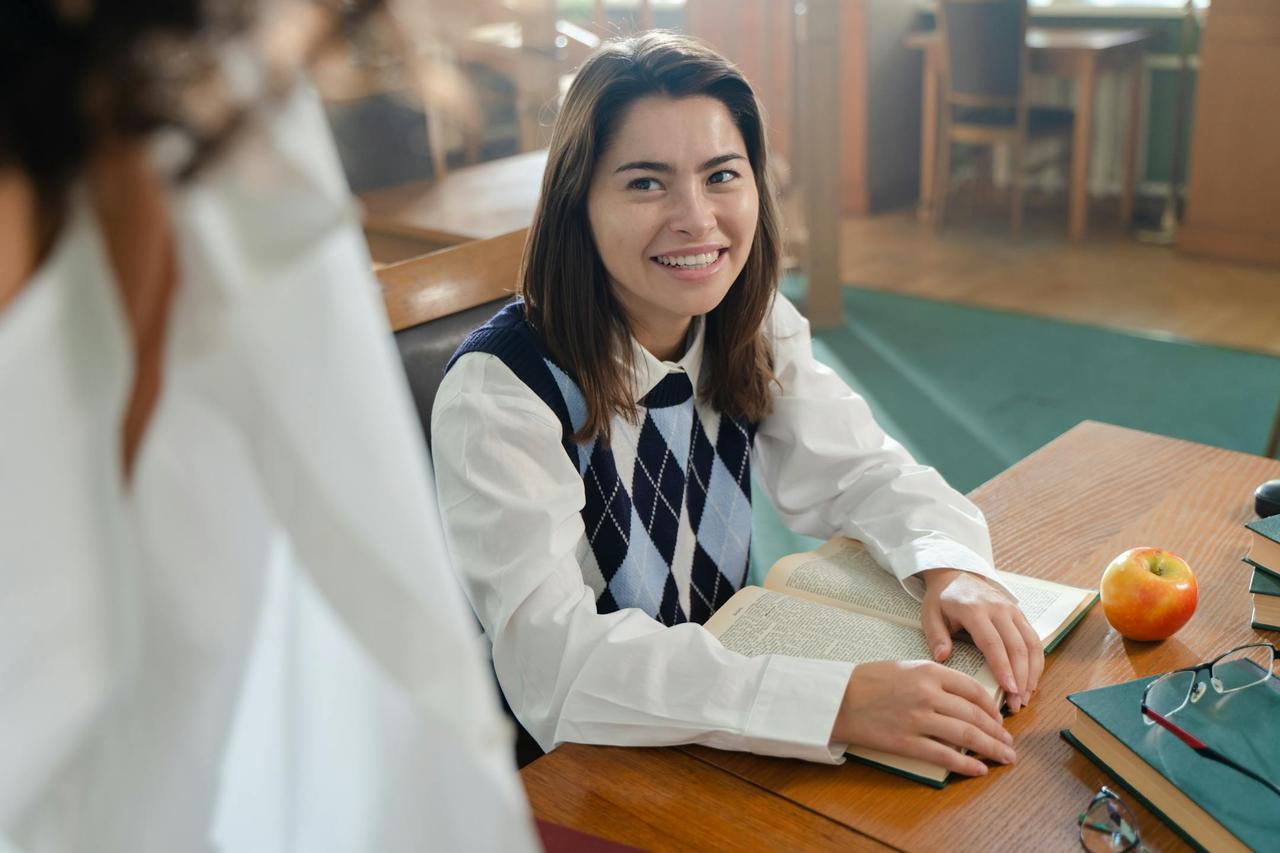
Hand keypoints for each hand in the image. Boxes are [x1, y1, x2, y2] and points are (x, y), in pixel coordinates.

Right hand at [830, 660, 1015, 775]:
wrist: (837, 697)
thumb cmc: (869, 680)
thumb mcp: (906, 667)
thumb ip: (936, 678)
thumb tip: (965, 699)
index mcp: (929, 671)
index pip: (974, 690)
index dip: (992, 708)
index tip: (1000, 719)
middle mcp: (928, 693)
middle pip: (975, 715)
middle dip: (998, 733)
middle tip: (1009, 744)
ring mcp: (918, 719)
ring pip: (966, 735)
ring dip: (990, 749)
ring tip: (1004, 757)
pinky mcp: (906, 741)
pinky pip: (944, 755)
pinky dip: (965, 764)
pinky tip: (978, 770)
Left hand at [919, 568, 1044, 711]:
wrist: (957, 574)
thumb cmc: (943, 599)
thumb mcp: (930, 614)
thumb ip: (936, 636)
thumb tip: (943, 657)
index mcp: (974, 610)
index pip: (993, 642)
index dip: (1003, 667)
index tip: (1009, 688)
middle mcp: (998, 609)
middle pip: (1017, 646)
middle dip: (1021, 677)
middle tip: (1018, 703)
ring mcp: (1012, 610)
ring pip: (1031, 644)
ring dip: (1033, 672)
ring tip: (1026, 696)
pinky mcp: (1020, 614)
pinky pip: (1034, 639)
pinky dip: (1037, 661)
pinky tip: (1032, 680)